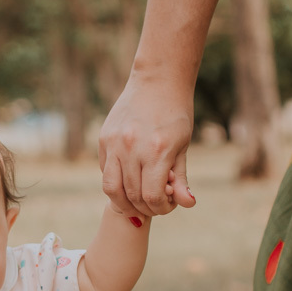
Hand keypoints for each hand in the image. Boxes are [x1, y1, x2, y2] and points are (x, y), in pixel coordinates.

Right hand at [98, 72, 196, 216]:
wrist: (157, 81)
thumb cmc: (175, 113)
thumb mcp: (183, 146)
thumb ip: (181, 178)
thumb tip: (187, 204)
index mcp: (157, 151)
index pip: (152, 197)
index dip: (160, 209)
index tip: (167, 206)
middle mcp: (132, 148)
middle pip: (132, 196)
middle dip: (145, 208)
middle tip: (154, 205)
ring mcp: (115, 144)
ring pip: (112, 189)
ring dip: (125, 202)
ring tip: (137, 202)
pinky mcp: (104, 139)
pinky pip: (106, 171)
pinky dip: (116, 182)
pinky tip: (128, 179)